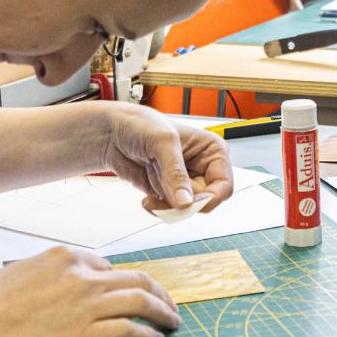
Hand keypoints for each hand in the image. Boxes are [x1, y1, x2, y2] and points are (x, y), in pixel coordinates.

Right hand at [0, 246, 180, 336]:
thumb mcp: (22, 272)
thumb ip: (50, 276)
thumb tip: (60, 292)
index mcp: (66, 256)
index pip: (108, 266)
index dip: (123, 282)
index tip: (132, 293)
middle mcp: (82, 274)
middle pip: (136, 278)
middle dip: (158, 292)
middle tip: (169, 304)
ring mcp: (85, 303)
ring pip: (141, 300)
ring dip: (163, 311)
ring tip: (172, 322)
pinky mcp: (82, 333)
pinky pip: (128, 330)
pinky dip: (146, 334)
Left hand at [101, 107, 233, 211]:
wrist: (112, 133)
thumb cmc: (141, 125)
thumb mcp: (162, 143)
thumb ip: (175, 174)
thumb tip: (186, 204)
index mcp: (212, 151)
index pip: (223, 185)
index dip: (209, 198)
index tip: (188, 203)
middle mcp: (202, 168)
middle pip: (206, 201)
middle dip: (183, 202)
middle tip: (163, 193)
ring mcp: (184, 182)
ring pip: (187, 209)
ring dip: (167, 205)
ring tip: (150, 191)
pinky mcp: (168, 192)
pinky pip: (171, 212)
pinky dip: (158, 209)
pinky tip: (146, 199)